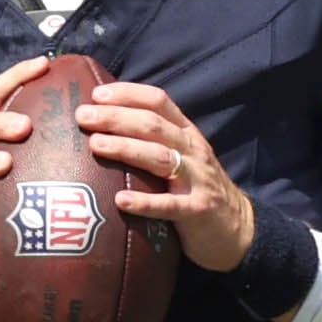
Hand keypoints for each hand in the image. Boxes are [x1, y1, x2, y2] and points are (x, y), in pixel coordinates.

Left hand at [75, 82, 255, 271]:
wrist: (239, 228)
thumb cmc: (196, 188)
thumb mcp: (183, 156)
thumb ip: (153, 139)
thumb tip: (104, 123)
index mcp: (186, 133)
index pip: (158, 102)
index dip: (128, 94)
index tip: (96, 94)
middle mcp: (192, 150)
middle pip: (153, 125)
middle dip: (116, 118)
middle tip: (83, 116)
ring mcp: (197, 180)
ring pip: (160, 157)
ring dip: (126, 148)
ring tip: (95, 145)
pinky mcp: (197, 211)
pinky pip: (169, 206)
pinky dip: (144, 203)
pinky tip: (120, 200)